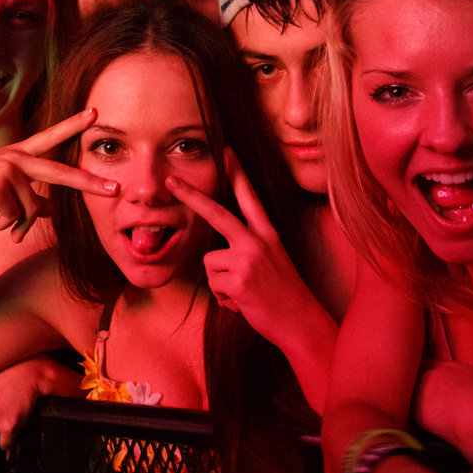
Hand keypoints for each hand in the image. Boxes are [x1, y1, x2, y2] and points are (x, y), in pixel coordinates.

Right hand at [0, 108, 117, 247]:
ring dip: (20, 225)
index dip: (72, 125)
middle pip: (59, 172)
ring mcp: (6, 170)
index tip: (95, 112)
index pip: (49, 137)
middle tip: (115, 190)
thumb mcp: (1, 191)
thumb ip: (28, 196)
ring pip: (33, 209)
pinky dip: (6, 226)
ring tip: (2, 226)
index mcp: (16, 155)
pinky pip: (16, 217)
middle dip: (88, 183)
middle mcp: (14, 158)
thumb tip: (51, 209)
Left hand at [165, 149, 315, 339]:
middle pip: (217, 213)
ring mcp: (248, 259)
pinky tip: (244, 303)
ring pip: (210, 263)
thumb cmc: (283, 294)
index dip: (238, 173)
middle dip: (191, 196)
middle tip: (171, 181)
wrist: (301, 321)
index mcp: (268, 234)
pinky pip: (214, 284)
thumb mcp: (273, 261)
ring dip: (220, 283)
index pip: (250, 197)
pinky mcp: (240, 280)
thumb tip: (217, 255)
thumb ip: (248, 249)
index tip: (226, 152)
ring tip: (244, 293)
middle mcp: (258, 241)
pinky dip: (225, 298)